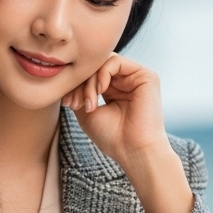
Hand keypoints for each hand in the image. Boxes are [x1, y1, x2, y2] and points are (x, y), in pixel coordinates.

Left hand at [63, 54, 192, 212]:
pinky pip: (115, 61)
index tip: (67, 104)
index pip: (90, 75)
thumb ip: (80, 92)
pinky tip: (100, 91)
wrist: (134, 151)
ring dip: (89, 81)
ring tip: (89, 103)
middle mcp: (126, 82)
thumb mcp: (87, 113)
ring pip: (103, 63)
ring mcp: (136, 77)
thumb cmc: (112, 137)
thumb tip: (70, 77)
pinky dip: (101, 74)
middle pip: (95, 67)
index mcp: (114, 90)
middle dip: (80, 83)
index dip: (75, 85)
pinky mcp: (146, 75)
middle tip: (74, 103)